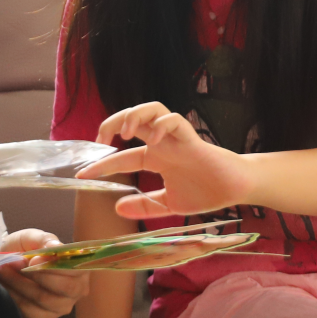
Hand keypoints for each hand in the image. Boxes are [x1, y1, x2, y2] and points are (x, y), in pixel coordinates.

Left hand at [0, 229, 89, 317]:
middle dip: (36, 275)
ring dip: (18, 282)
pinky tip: (2, 283)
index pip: (76, 270)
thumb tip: (55, 247)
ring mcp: (60, 308)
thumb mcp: (32, 238)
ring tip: (1, 269)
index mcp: (78, 268)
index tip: (34, 258)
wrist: (5, 263)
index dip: (56, 265)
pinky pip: (28, 310)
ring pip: (42, 298)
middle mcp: (75, 291)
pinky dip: (12, 294)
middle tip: (13, 263)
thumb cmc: (24, 249)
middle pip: (64, 288)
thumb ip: (44, 240)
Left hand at [77, 102, 252, 218]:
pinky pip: (174, 120)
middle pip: (132, 120)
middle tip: (100, 138)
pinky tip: (152, 138)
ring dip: (134, 115)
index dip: (101, 164)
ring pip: (151, 110)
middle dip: (111, 123)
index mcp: (155, 158)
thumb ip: (145, 206)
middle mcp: (162, 144)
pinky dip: (161, 124)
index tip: (81, 175)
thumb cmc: (205, 191)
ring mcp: (176, 138)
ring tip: (125, 131)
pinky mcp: (191, 138)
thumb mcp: (169, 204)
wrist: (235, 189)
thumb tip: (117, 208)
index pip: (122, 157)